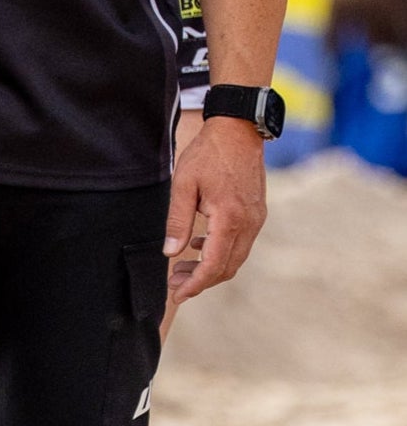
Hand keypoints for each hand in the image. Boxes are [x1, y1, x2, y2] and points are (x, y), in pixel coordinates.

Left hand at [163, 117, 266, 303]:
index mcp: (230, 219)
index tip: (177, 294)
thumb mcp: (184, 184)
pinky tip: (197, 246)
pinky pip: (240, 243)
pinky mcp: (256, 214)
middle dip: (200, 280)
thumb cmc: (207, 154)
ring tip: (180, 267)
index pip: (213, 265)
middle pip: (227, 267)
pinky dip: (219, 251)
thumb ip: (177, 220)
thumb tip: (170, 252)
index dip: (195, 284)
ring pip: (235, 257)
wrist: (239, 132)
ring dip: (210, 267)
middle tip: (174, 283)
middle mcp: (248, 224)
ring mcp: (256, 220)